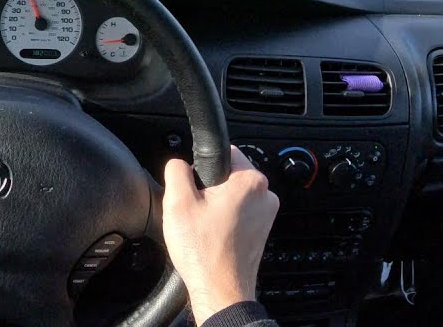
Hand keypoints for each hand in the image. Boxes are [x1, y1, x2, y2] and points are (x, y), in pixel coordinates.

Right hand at [162, 145, 278, 318]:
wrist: (220, 290)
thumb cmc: (204, 252)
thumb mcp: (177, 202)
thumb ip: (176, 170)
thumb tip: (178, 163)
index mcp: (250, 181)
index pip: (224, 152)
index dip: (202, 167)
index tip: (196, 188)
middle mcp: (265, 195)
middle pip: (228, 176)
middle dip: (209, 189)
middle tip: (196, 211)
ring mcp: (266, 215)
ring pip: (233, 196)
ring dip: (216, 206)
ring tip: (204, 226)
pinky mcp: (261, 231)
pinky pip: (238, 214)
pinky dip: (224, 220)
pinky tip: (212, 236)